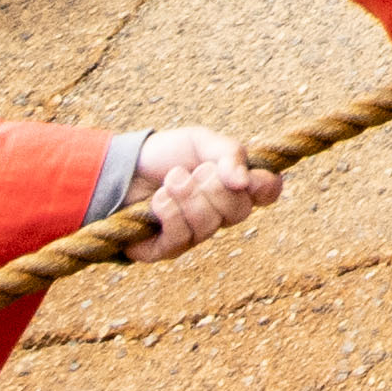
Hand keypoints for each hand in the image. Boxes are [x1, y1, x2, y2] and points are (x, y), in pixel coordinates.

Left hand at [110, 127, 280, 258]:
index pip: (268, 192)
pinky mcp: (170, 249)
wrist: (123, 169)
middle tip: (195, 171)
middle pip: (239, 210)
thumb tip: (243, 181)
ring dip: (186, 195)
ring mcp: (196, 234)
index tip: (247, 176)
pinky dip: (168, 212)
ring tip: (171, 180)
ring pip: (208, 224)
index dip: (264, 186)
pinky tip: (157, 201)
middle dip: (213, 185)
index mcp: (235, 185)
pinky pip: (181, 237)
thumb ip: (228, 153)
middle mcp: (220, 213)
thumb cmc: (166, 155)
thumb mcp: (200, 141)